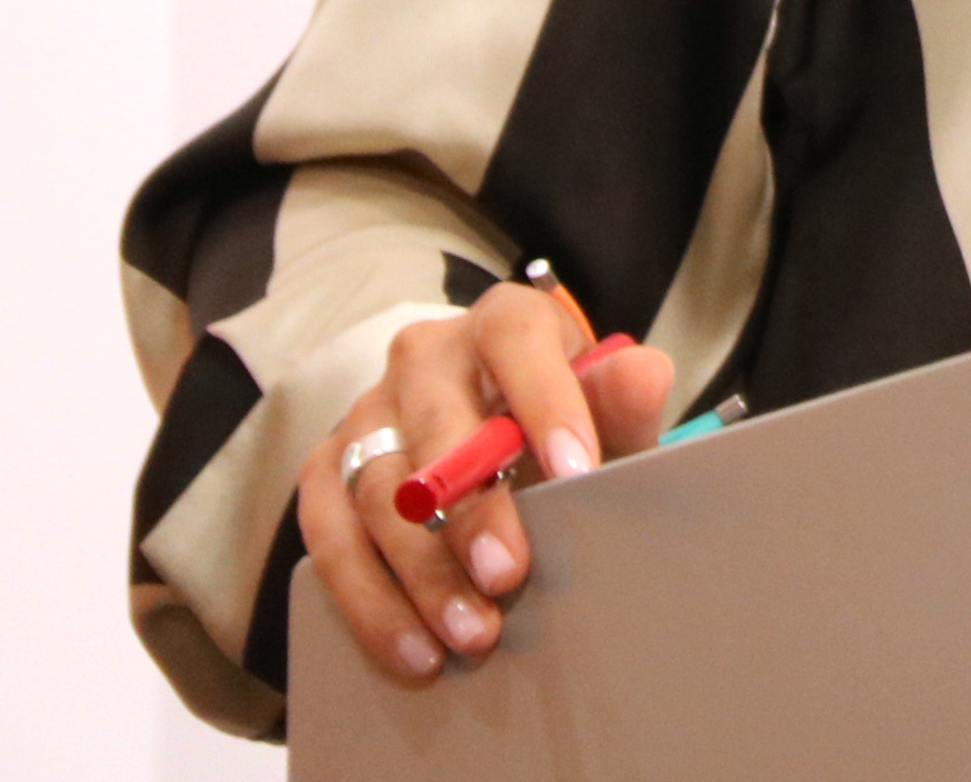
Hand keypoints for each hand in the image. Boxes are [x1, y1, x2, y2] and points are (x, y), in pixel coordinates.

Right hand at [296, 281, 675, 683]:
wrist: (499, 435)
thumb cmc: (562, 425)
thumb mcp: (605, 411)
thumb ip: (622, 399)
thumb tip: (642, 374)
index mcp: (502, 324)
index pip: (516, 337)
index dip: (545, 400)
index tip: (578, 471)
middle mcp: (424, 356)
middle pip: (434, 423)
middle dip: (471, 507)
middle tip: (508, 575)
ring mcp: (367, 412)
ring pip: (375, 489)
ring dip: (421, 572)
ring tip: (471, 633)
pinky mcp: (328, 471)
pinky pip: (329, 536)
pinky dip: (368, 599)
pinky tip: (415, 647)